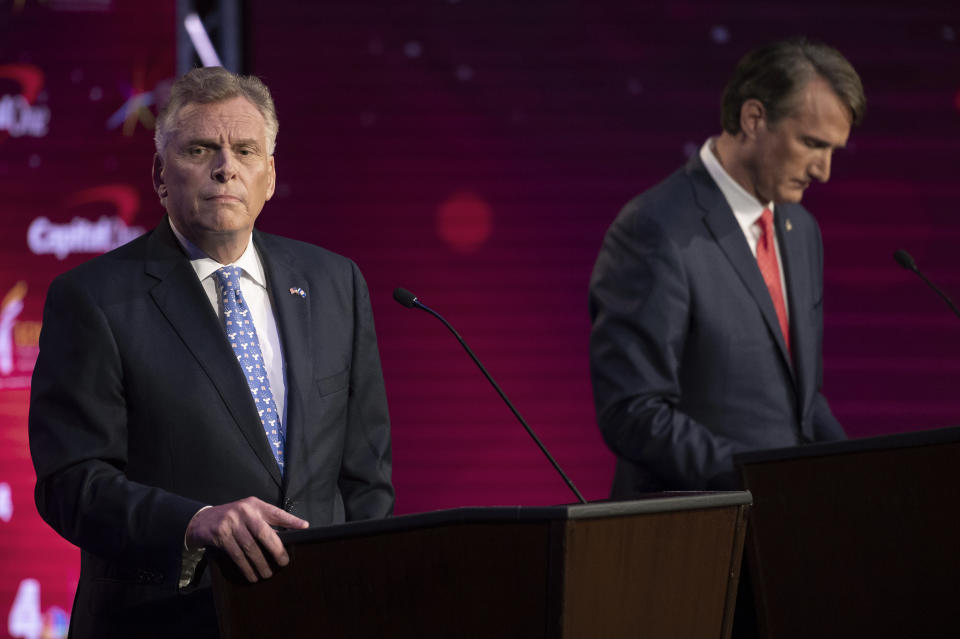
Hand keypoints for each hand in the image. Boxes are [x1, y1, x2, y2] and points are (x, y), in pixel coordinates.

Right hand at [185, 497, 308, 582]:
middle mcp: (244, 511)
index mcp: (255, 505)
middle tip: (284, 562)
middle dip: (276, 549)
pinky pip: (236, 555)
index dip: (291, 520)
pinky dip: (246, 567)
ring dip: (260, 563)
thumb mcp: (249, 513)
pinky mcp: (220, 535)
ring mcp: (231, 522)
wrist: (202, 520)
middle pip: (264, 532)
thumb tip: (286, 538)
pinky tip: (252, 576)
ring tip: (267, 574)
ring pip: (250, 547)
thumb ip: (265, 521)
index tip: (304, 527)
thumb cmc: (233, 519)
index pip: (276, 512)